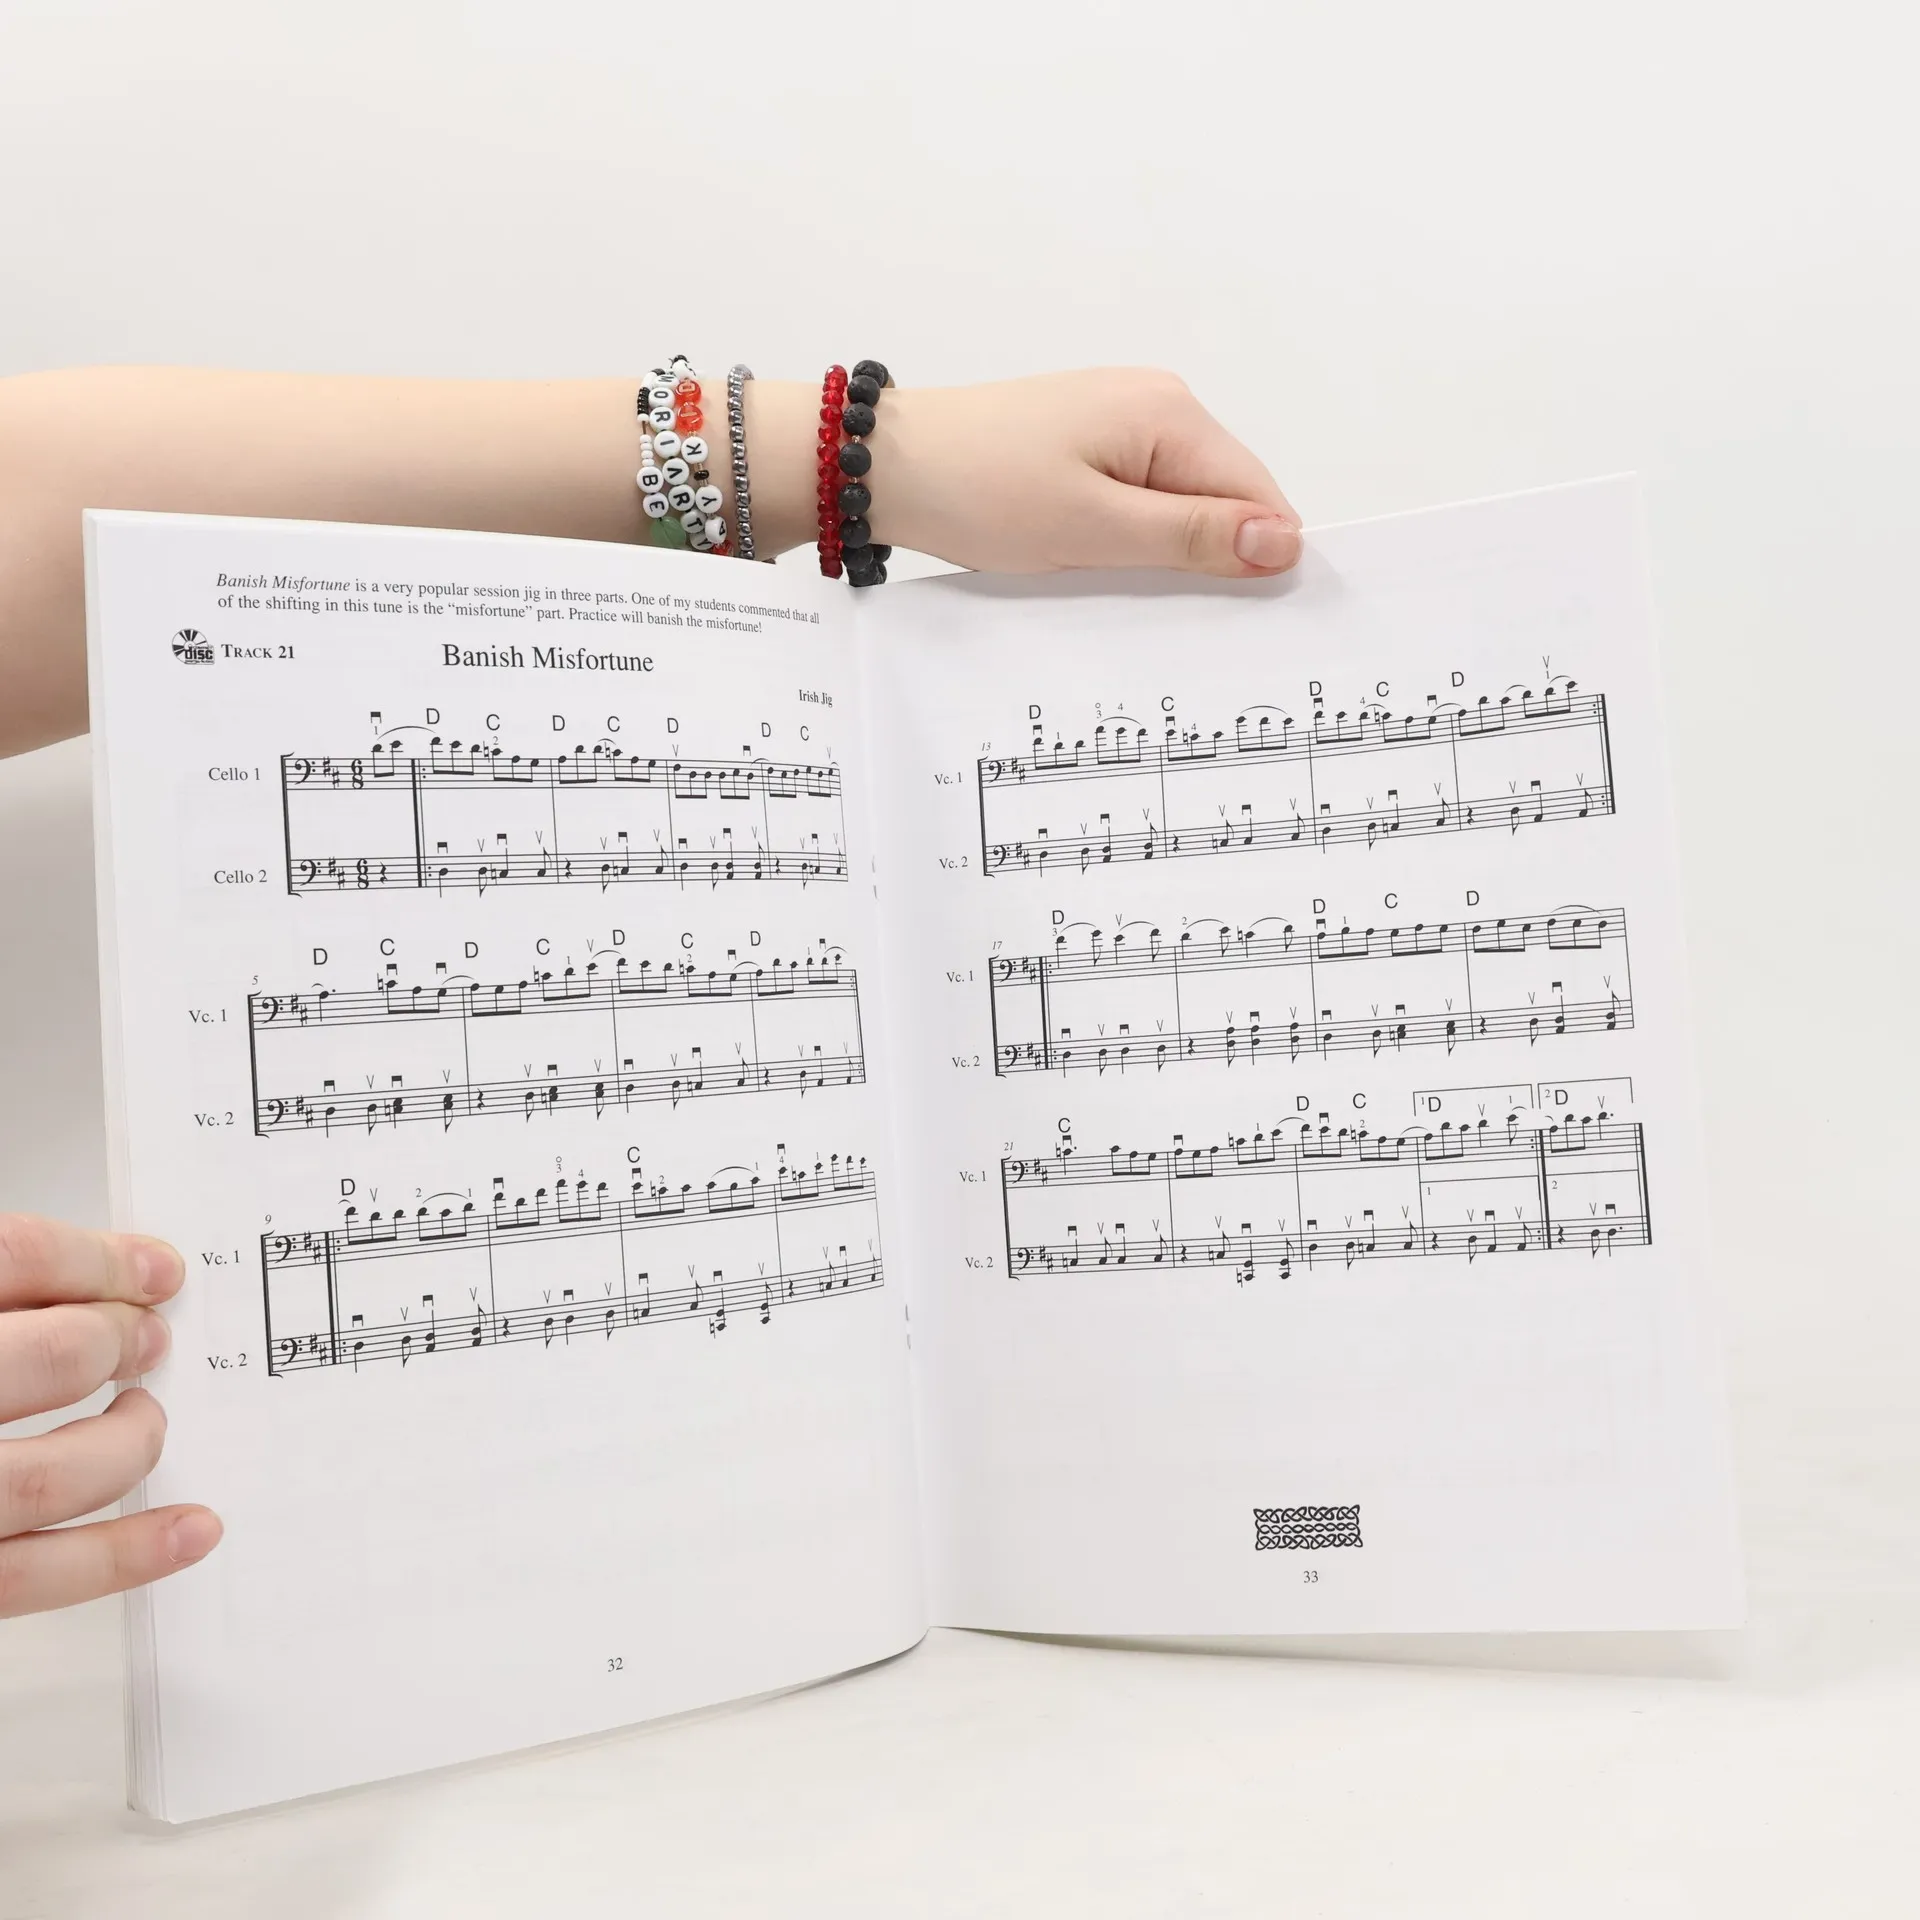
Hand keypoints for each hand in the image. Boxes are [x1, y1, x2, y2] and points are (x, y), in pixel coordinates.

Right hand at [0, 1216, 220, 1617]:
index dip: (97, 1260)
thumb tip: (103, 1281)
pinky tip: (192, 1529)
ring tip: (143, 1420)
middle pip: (49, 1358)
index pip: (14, 1260)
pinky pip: (34, 1577)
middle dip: (117, 1342)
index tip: (153, 1271)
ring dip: (128, 1441)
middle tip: (148, 1342)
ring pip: (56, 1475)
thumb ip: (5, 1297)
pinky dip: (126, 1554)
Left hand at [748, 369, 1303, 577]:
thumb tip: (1284, 542)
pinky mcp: (1089, 444)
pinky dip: (1128, 539)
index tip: (1234, 619)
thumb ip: (1193, 537)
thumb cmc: (981, 491)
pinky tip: (1093, 561)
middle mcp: (1158, 404)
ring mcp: (1121, 421)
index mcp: (1170, 413)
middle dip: (1205, 559)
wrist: (888, 467)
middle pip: (1223, 499)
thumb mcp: (1095, 529)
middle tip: (1162, 611)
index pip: (1258, 496)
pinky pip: (1139, 500)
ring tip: (1116, 581)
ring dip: (1161, 554)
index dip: (1256, 561)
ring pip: (1179, 505)